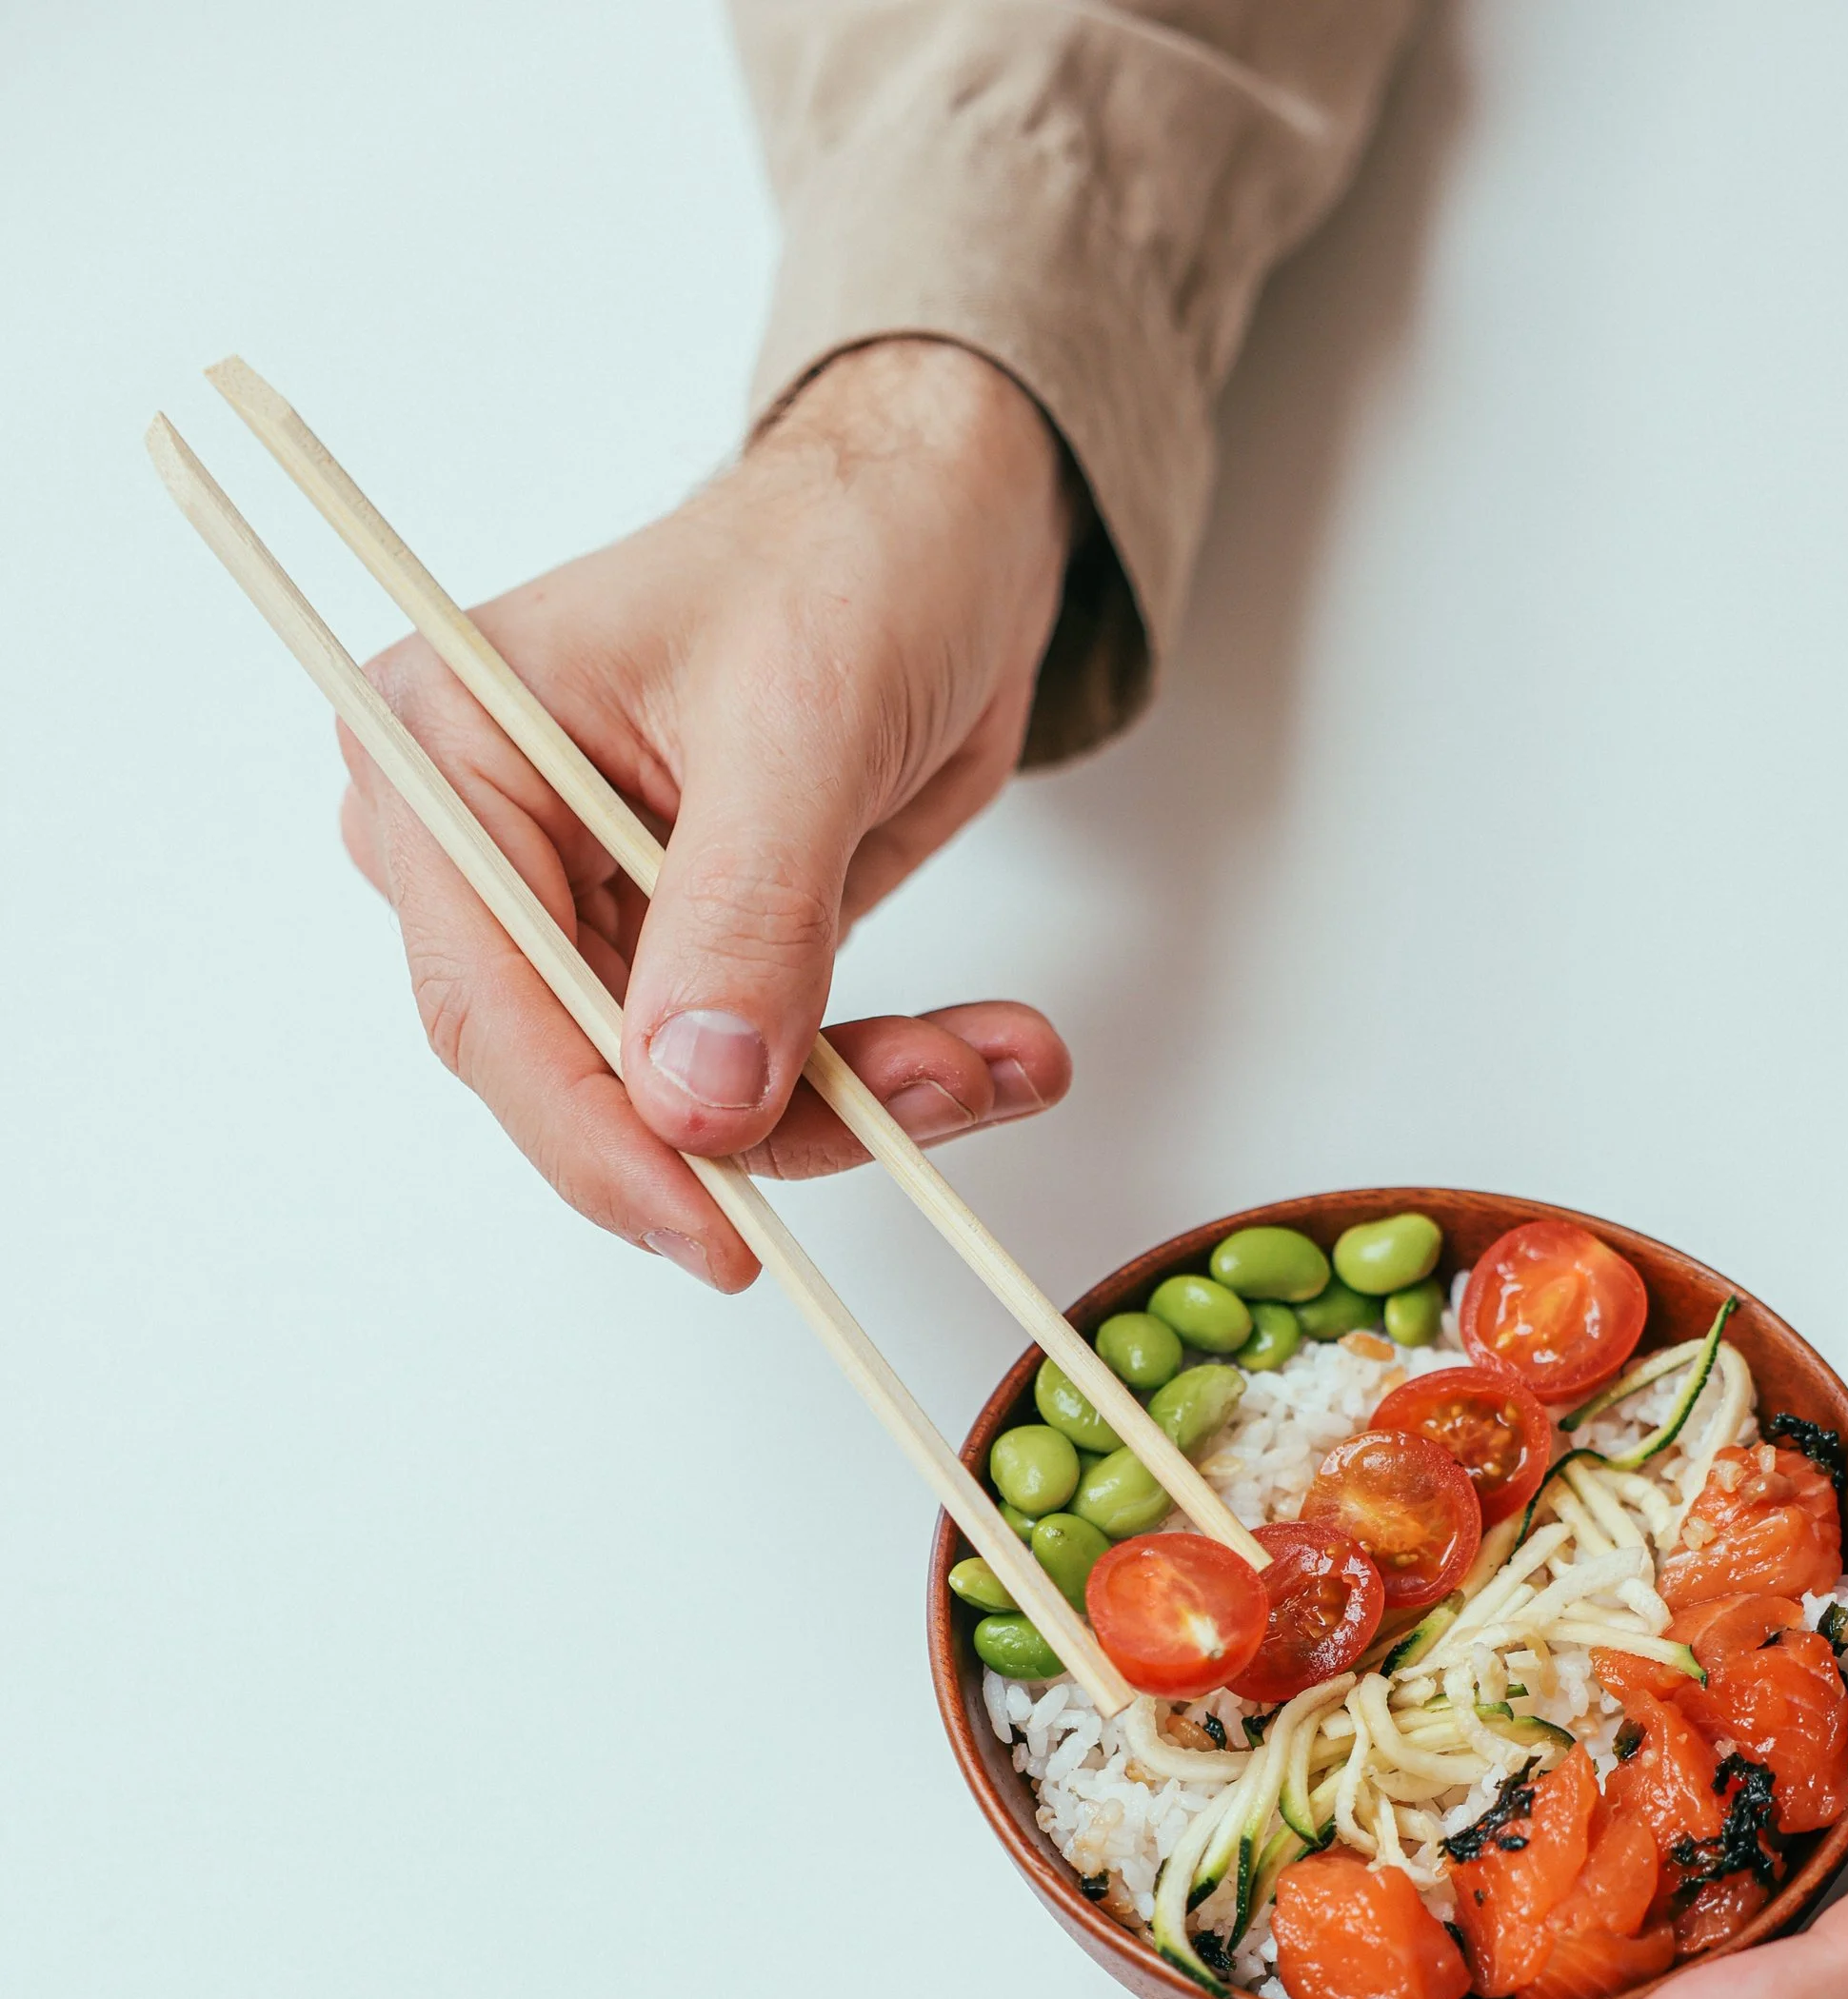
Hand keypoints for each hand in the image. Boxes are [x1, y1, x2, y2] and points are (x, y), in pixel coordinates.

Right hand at [339, 339, 1078, 1287]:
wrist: (950, 519)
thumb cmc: (852, 552)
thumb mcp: (801, 725)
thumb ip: (743, 917)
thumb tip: (693, 1096)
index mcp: (449, 754)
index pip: (489, 1004)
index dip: (598, 1142)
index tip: (714, 1233)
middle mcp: (495, 849)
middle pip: (592, 1079)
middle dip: (771, 1120)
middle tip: (934, 1100)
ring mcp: (595, 913)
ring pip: (699, 1101)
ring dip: (861, 1103)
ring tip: (1002, 1059)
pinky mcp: (696, 956)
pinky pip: (775, 1076)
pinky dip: (890, 1080)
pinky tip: (998, 1053)